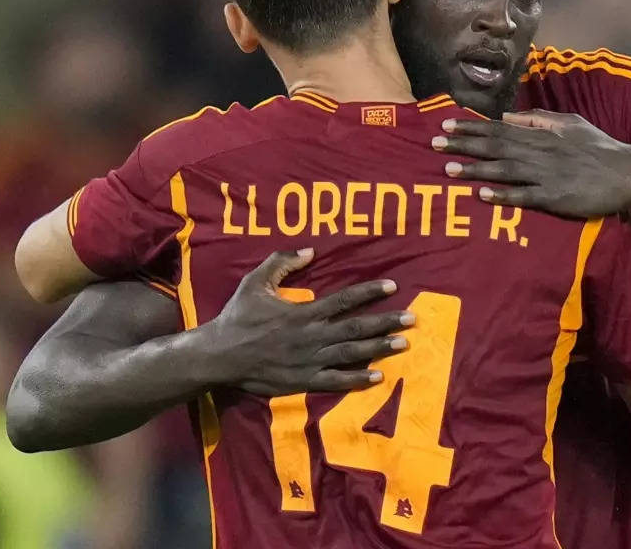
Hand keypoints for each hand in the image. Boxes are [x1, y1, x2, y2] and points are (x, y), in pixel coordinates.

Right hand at [192, 248, 411, 395]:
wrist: (220, 356)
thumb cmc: (238, 317)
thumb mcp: (255, 282)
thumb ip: (282, 263)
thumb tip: (310, 250)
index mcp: (304, 312)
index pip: (344, 300)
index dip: (370, 292)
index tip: (392, 287)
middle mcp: (312, 336)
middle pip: (356, 327)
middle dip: (386, 322)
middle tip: (411, 318)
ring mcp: (310, 361)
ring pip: (352, 353)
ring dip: (379, 348)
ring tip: (403, 343)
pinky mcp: (304, 381)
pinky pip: (336, 381)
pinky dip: (357, 379)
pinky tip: (377, 375)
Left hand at [432, 109, 630, 217]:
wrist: (628, 173)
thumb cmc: (598, 148)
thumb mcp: (570, 123)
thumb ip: (537, 118)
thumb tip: (506, 116)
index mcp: (542, 133)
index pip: (499, 128)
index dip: (471, 127)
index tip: (445, 124)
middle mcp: (540, 151)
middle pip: (495, 147)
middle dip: (463, 144)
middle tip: (433, 143)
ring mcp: (546, 175)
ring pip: (504, 170)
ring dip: (475, 169)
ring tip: (448, 168)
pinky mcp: (555, 197)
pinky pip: (524, 196)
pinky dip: (503, 195)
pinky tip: (483, 195)